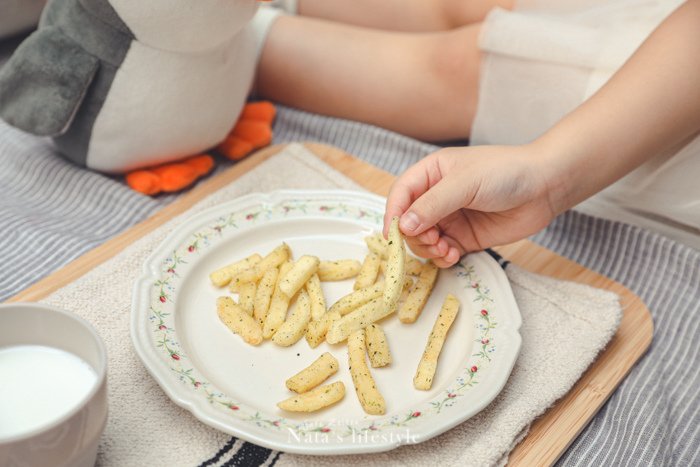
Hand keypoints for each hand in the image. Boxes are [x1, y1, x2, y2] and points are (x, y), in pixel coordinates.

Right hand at [383, 144, 556, 267]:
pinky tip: (453, 256)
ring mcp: (450, 218)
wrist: (545, 186)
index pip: (401, 194)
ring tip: (446, 249)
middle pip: (408, 222)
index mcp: (432, 173)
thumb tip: (403, 225)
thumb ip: (432, 205)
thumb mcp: (465, 183)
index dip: (393, 213)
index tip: (392, 234)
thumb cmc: (506, 172)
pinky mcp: (464, 237)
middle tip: (433, 239)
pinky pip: (442, 252)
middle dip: (414, 235)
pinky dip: (442, 258)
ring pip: (423, 240)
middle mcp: (436, 196)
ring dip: (428, 249)